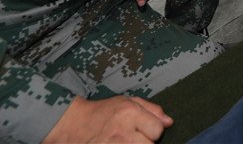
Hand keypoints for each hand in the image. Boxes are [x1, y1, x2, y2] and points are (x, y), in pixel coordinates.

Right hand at [43, 96, 172, 143]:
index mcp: (129, 113)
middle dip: (145, 142)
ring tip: (127, 142)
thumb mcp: (127, 102)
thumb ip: (151, 110)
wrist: (72, 125)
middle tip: (134, 138)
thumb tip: (169, 122)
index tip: (143, 130)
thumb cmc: (103, 112)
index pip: (157, 130)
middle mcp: (122, 132)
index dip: (152, 131)